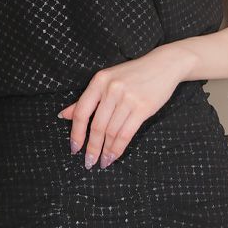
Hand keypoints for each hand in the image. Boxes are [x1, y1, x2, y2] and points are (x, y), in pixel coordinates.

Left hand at [57, 43, 191, 168]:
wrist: (163, 65)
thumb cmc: (133, 74)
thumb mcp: (107, 81)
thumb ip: (86, 99)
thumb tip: (64, 115)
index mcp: (99, 81)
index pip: (82, 112)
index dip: (76, 133)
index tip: (74, 148)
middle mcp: (111, 89)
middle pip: (97, 126)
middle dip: (92, 148)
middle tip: (88, 162)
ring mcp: (127, 98)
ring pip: (111, 132)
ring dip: (106, 150)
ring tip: (103, 161)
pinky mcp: (142, 107)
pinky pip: (126, 133)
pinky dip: (118, 148)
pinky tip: (114, 156)